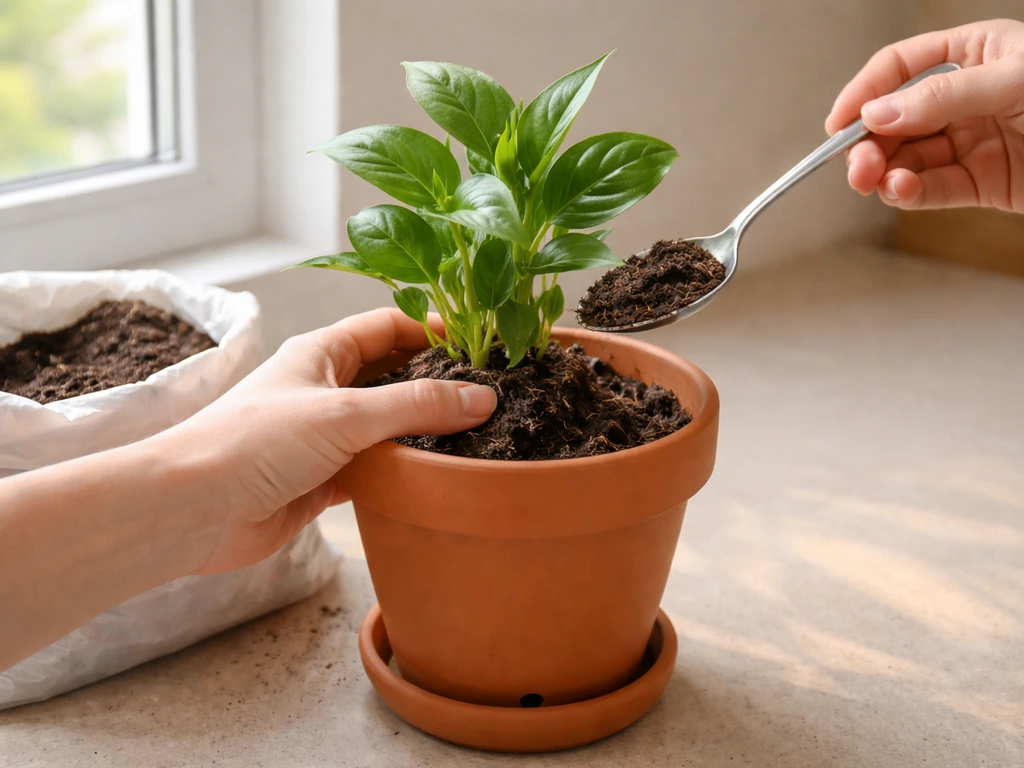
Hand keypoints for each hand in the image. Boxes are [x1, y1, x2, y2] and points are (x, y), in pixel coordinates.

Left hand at [157, 308, 495, 574]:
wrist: (191, 511)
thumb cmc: (252, 443)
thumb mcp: (343, 414)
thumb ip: (415, 406)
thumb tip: (482, 398)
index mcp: (321, 353)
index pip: (387, 327)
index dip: (431, 330)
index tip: (478, 345)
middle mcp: (323, 389)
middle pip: (391, 376)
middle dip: (435, 383)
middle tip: (486, 394)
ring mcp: (322, 437)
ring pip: (386, 427)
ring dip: (421, 433)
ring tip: (475, 438)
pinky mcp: (322, 481)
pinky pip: (375, 470)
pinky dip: (403, 474)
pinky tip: (434, 480)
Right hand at [826, 19, 1023, 210]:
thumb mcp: (1014, 80)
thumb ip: (944, 96)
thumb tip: (879, 114)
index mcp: (973, 55)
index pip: (899, 68)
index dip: (863, 92)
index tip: (838, 122)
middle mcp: (964, 99)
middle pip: (894, 120)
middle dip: (868, 143)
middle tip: (856, 164)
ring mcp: (970, 142)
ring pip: (906, 159)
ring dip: (882, 173)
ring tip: (876, 182)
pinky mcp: (980, 183)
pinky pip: (931, 190)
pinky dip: (910, 194)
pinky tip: (903, 191)